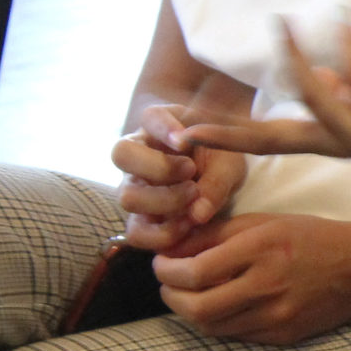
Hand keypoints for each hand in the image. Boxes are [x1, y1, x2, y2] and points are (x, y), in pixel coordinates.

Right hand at [112, 103, 246, 251]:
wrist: (222, 182)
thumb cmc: (221, 159)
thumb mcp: (229, 163)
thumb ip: (217, 180)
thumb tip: (198, 214)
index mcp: (160, 124)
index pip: (150, 116)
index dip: (164, 129)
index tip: (184, 141)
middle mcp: (138, 153)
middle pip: (121, 154)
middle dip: (159, 167)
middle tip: (191, 172)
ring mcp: (134, 186)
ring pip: (127, 196)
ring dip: (163, 201)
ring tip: (193, 197)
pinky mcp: (140, 217)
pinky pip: (136, 233)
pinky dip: (162, 234)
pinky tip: (187, 225)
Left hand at [150, 211, 350, 344]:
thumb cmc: (308, 237)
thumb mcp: (263, 223)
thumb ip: (214, 234)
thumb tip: (171, 248)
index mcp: (261, 249)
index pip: (195, 272)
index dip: (166, 271)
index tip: (161, 264)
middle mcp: (267, 285)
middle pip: (197, 308)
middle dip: (170, 296)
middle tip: (167, 284)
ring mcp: (276, 315)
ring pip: (212, 327)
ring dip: (190, 312)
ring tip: (189, 295)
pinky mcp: (283, 336)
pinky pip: (236, 335)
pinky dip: (218, 322)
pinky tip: (219, 305)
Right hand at [178, 20, 350, 165]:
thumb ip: (336, 95)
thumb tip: (315, 79)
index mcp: (324, 140)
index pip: (263, 141)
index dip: (225, 137)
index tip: (184, 135)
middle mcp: (333, 142)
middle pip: (269, 139)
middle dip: (228, 133)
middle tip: (187, 127)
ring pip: (309, 99)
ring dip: (294, 59)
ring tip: (280, 23)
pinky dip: (349, 45)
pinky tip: (345, 19)